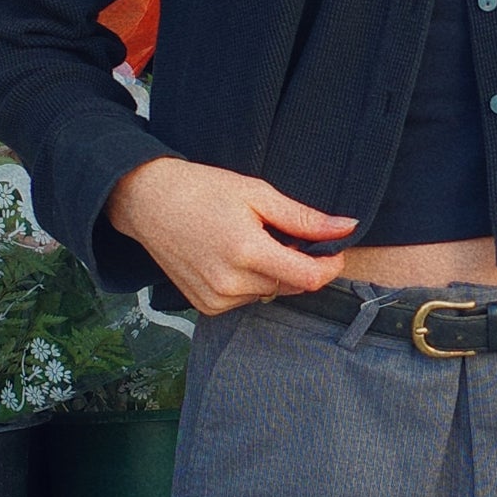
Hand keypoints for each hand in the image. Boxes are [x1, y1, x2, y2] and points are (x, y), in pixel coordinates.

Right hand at [107, 157, 356, 315]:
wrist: (149, 202)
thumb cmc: (204, 190)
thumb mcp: (258, 193)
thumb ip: (304, 217)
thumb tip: (347, 227)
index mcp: (247, 252)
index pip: (308, 279)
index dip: (329, 266)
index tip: (334, 250)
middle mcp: (230, 284)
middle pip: (291, 286)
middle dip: (300, 263)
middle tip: (283, 232)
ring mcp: (215, 300)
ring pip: (270, 293)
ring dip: (275, 272)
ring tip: (252, 239)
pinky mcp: (206, 307)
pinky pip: (246, 299)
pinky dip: (252, 281)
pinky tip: (235, 256)